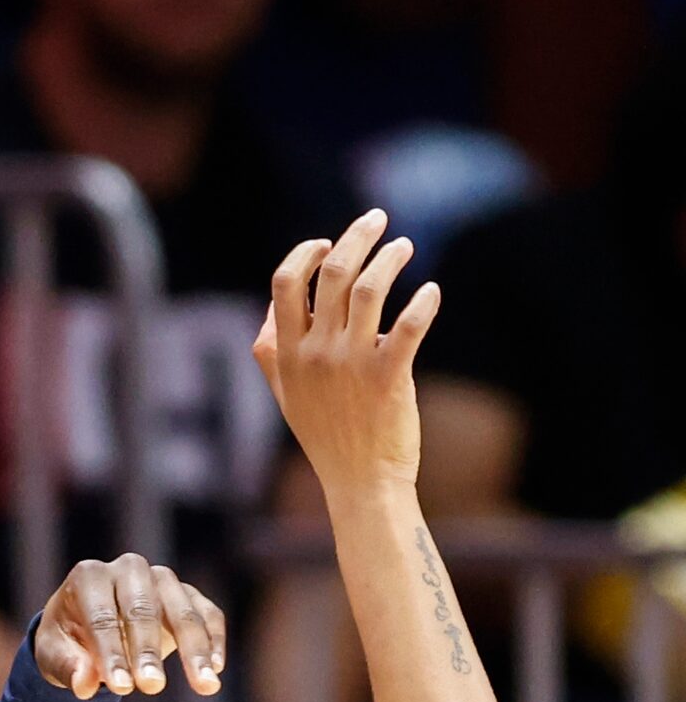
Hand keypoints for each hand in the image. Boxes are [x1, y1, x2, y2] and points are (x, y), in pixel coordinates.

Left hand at [37, 553, 225, 697]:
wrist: (90, 625)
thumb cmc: (68, 639)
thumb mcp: (54, 654)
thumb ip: (68, 667)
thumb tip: (85, 684)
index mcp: (89, 576)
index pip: (101, 617)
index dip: (111, 653)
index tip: (121, 688)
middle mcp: (128, 569)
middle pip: (142, 609)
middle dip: (147, 650)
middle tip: (151, 686)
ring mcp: (162, 578)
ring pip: (182, 610)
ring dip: (194, 648)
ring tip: (204, 686)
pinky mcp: (189, 594)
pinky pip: (208, 613)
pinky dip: (214, 640)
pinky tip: (215, 670)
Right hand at [254, 210, 438, 494]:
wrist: (361, 483)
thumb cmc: (326, 438)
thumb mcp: (284, 394)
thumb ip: (270, 352)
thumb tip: (271, 311)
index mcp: (287, 352)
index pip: (284, 284)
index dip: (303, 254)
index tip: (326, 241)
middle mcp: (315, 352)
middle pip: (330, 274)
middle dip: (355, 238)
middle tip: (377, 218)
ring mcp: (351, 363)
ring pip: (367, 290)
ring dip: (389, 260)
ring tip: (405, 246)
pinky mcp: (389, 376)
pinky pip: (408, 326)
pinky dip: (422, 303)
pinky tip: (431, 291)